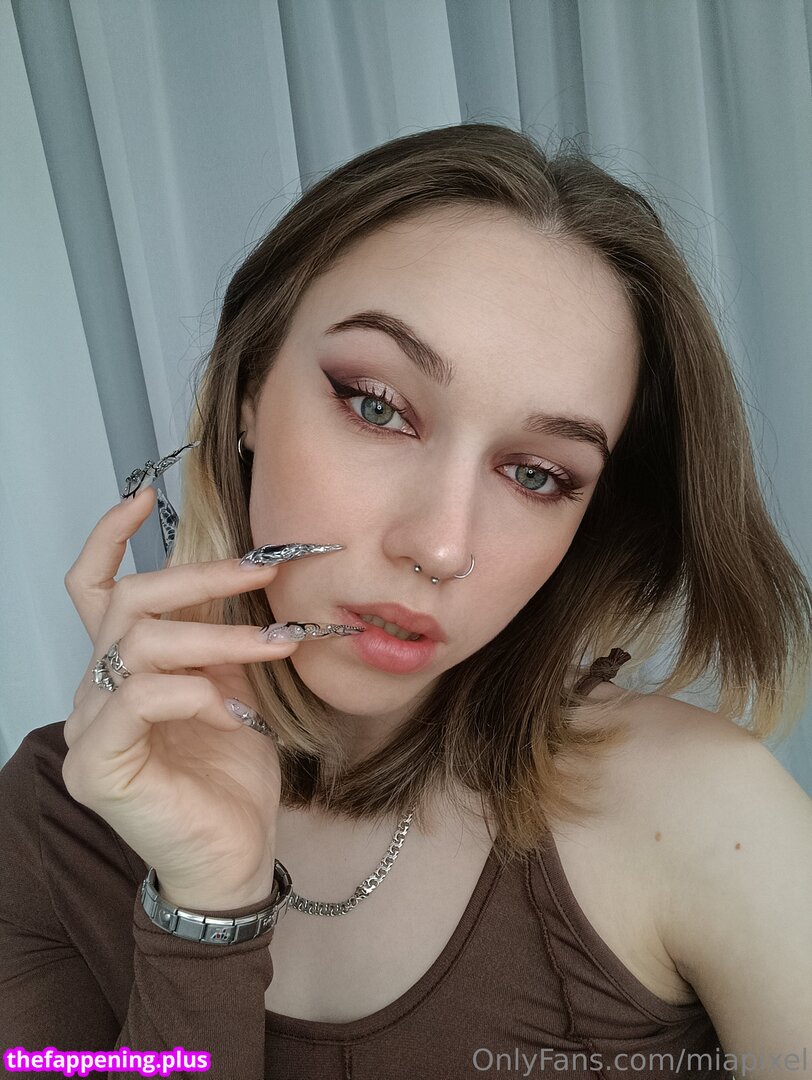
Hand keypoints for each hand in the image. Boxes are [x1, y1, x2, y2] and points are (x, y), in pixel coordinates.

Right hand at [61, 487, 339, 909]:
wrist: (234, 853)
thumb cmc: (234, 771)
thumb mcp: (235, 685)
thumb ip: (222, 637)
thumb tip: (251, 574)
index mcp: (124, 666)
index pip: (94, 589)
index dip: (109, 538)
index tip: (144, 495)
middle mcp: (97, 689)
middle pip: (127, 601)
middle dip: (201, 577)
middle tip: (264, 569)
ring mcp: (90, 727)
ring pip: (143, 643)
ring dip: (220, 637)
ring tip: (276, 644)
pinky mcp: (99, 766)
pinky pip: (139, 698)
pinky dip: (194, 691)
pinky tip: (232, 710)